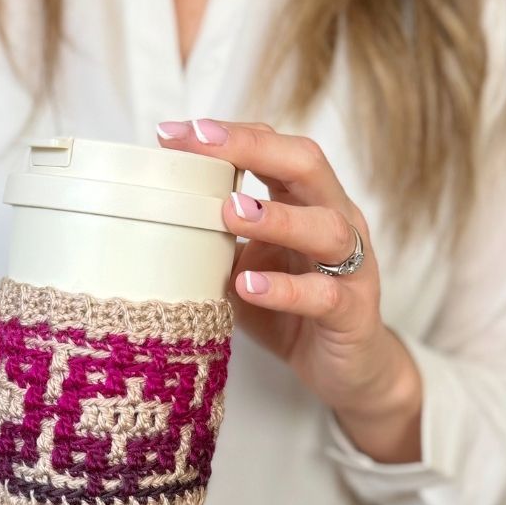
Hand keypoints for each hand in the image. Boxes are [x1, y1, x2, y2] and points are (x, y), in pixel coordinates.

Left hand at [156, 119, 423, 462]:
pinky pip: (324, 295)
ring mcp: (353, 267)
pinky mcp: (353, 314)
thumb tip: (151, 220)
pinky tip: (249, 286)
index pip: (275, 148)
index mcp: (310, 202)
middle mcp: (339, 222)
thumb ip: (216, 240)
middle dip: (253, 148)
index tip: (172, 133)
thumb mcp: (249, 265)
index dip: (230, 135)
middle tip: (202, 143)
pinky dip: (286, 289)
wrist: (347, 371)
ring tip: (230, 211)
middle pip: (307, 165)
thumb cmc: (294, 311)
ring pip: (325, 227)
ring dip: (276, 216)